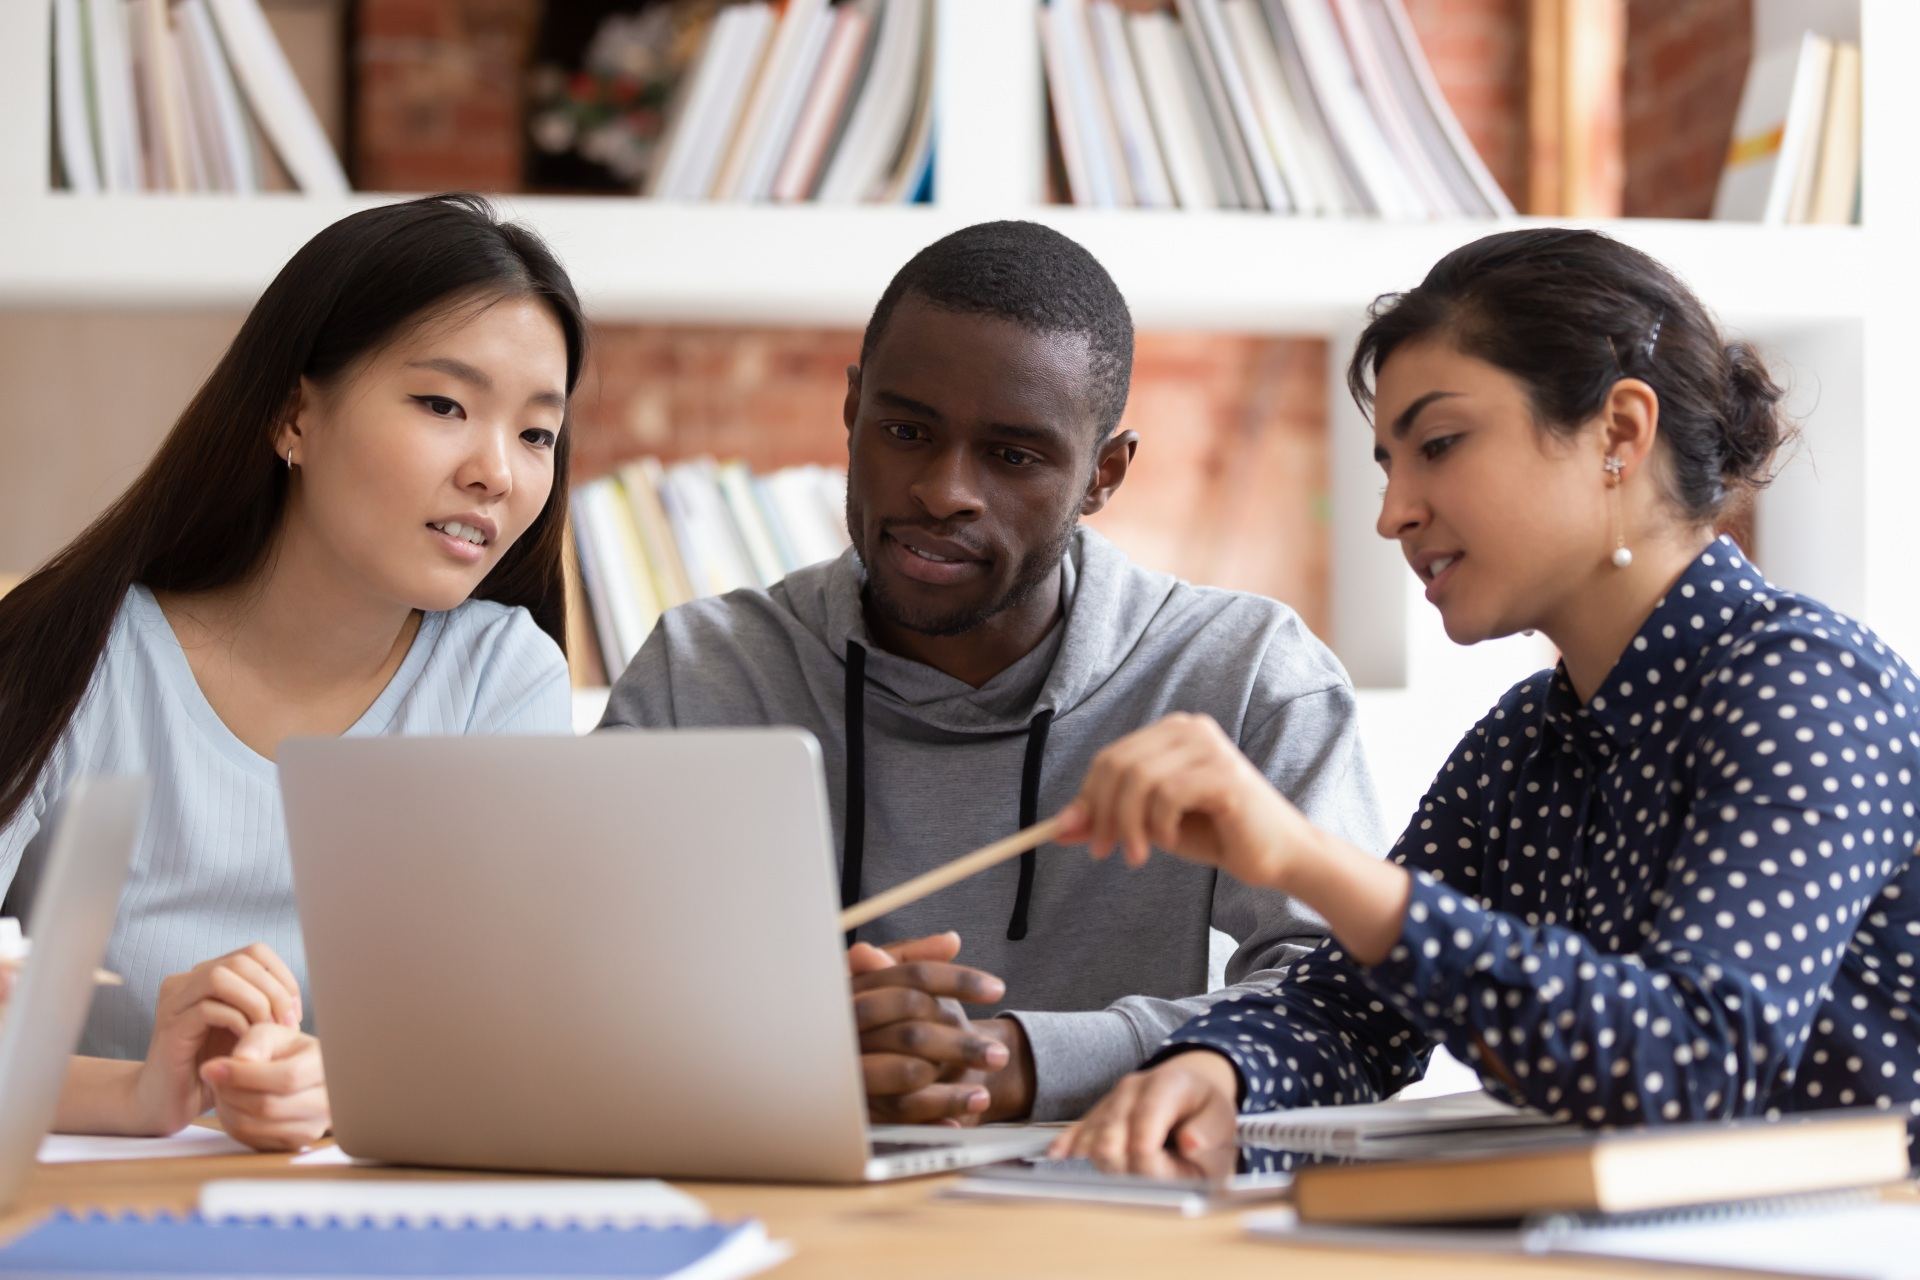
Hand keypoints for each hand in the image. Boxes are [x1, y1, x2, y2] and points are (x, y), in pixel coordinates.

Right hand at [131, 942, 302, 1136]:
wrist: (165, 1104)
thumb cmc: (211, 1068)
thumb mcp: (244, 1033)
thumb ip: (262, 1009)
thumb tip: (295, 1000)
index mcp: (207, 976)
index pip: (254, 952)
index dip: (282, 976)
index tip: (294, 1011)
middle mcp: (187, 982)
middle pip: (241, 959)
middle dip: (273, 990)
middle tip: (286, 1024)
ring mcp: (174, 1002)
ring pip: (221, 976)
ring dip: (255, 1002)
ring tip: (268, 1031)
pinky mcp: (169, 1027)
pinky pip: (208, 1009)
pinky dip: (236, 1022)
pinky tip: (246, 1042)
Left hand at [201, 1022, 329, 1151]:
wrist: (305, 1077)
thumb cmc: (288, 1052)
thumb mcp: (274, 1034)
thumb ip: (256, 1041)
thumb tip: (240, 1061)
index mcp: (326, 1068)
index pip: (286, 1078)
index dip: (243, 1075)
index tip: (211, 1067)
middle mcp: (326, 1103)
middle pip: (267, 1106)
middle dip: (229, 1091)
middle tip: (212, 1076)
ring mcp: (312, 1128)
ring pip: (254, 1126)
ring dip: (226, 1107)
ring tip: (221, 1088)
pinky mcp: (292, 1145)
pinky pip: (251, 1139)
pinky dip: (232, 1122)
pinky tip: (232, 1103)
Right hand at [848, 932, 1011, 1123]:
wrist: (825, 1065)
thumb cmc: (871, 1014)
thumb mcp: (886, 981)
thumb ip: (915, 958)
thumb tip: (951, 941)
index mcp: (857, 986)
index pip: (915, 977)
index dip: (959, 981)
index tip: (997, 990)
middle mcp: (848, 1024)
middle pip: (914, 1031)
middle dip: (961, 1044)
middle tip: (1000, 1055)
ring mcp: (848, 1064)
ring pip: (909, 1073)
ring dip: (952, 1087)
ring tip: (985, 1094)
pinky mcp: (853, 1102)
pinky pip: (900, 1111)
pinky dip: (932, 1113)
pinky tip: (956, 1121)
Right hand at [1048, 1049, 1240, 1168]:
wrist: (1190, 1089)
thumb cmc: (1204, 1112)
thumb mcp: (1222, 1122)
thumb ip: (1207, 1136)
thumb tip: (1190, 1143)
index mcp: (1168, 1084)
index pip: (1145, 1131)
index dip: (1148, 1165)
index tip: (1159, 1182)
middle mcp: (1132, 1088)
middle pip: (1108, 1142)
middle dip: (1124, 1173)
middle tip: (1146, 1186)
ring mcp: (1108, 1100)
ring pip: (1087, 1144)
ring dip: (1102, 1171)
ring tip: (1129, 1178)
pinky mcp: (1093, 1114)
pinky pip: (1071, 1137)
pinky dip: (1066, 1155)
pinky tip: (1064, 1167)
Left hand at [1055, 713, 1315, 890]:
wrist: (1278, 857)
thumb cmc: (1216, 835)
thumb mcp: (1151, 826)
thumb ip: (1108, 819)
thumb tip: (1057, 827)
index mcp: (1171, 732)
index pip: (1110, 757)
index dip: (1087, 797)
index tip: (1079, 836)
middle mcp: (1189, 728)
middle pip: (1118, 764)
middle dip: (1101, 813)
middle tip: (1103, 851)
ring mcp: (1209, 747)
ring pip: (1139, 780)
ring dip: (1129, 825)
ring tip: (1139, 855)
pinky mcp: (1224, 773)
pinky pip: (1167, 795)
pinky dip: (1160, 826)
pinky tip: (1171, 842)